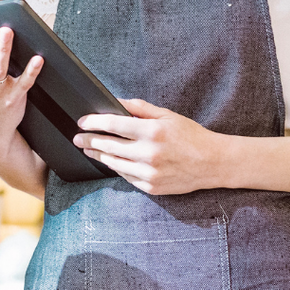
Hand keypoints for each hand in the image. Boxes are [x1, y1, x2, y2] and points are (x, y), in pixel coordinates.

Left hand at [73, 98, 226, 193]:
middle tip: (78, 138)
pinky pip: (126, 177)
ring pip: (114, 164)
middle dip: (89, 141)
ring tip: (89, 150)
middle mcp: (149, 153)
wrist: (212, 163)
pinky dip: (117, 168)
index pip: (113, 125)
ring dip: (99, 156)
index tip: (82, 122)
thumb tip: (115, 101)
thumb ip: (139, 108)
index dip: (93, 122)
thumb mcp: (166, 115)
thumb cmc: (190, 135)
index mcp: (152, 131)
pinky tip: (111, 161)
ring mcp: (149, 173)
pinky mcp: (151, 187)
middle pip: (108, 146)